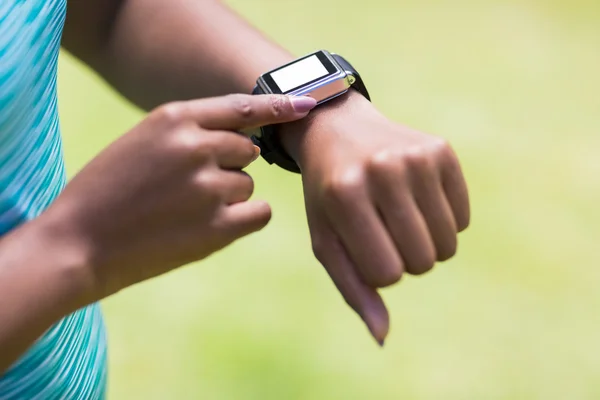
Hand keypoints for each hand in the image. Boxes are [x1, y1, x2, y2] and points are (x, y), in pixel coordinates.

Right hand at [36, 94, 316, 302]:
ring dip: (227, 195)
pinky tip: (213, 225)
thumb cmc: (108, 191)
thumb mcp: (141, 142)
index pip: (242, 107)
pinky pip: (259, 212)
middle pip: (246, 150)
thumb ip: (190, 132)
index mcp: (174, 118)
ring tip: (184, 210)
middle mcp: (196, 146)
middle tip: (188, 186)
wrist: (78, 243)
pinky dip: (245, 217)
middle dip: (228, 165)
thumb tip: (244, 140)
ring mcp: (208, 187)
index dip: (277, 107)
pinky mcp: (217, 227)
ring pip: (247, 183)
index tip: (305, 106)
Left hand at [280, 93, 469, 343]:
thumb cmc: (328, 195)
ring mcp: (416, 156)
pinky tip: (416, 199)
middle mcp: (383, 170)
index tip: (364, 247)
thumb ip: (353, 290)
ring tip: (399, 218)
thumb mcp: (327, 240)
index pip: (387, 274)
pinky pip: (463, 219)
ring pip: (447, 245)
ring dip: (425, 244)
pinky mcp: (442, 150)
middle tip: (383, 232)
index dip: (377, 271)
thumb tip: (382, 337)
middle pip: (421, 262)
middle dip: (403, 259)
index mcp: (345, 195)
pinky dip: (443, 222)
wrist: (337, 131)